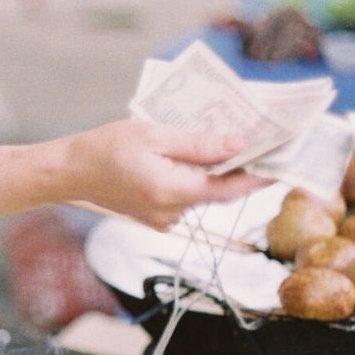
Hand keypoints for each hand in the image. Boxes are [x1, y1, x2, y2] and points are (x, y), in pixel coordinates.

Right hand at [63, 120, 268, 230]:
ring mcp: (164, 219)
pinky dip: (196, 180)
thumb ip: (197, 144)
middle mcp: (172, 212)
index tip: (285, 163)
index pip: (229, 188)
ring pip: (203, 194)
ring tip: (231, 144)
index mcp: (172, 191)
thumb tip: (237, 147)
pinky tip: (196, 158)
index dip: (260, 176)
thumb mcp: (154, 135)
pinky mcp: (156, 217)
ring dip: (216, 173)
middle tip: (265, 146)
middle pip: (219, 192)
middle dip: (242, 170)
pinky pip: (186, 197)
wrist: (69, 172)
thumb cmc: (106, 148)